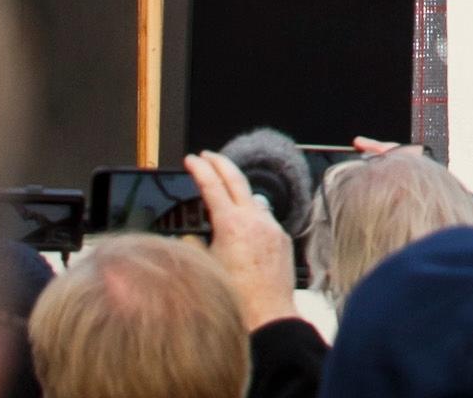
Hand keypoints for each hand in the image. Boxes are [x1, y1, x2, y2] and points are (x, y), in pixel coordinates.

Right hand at [186, 148, 300, 326]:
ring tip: (223, 192)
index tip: (191, 159)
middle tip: (207, 156)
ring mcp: (271, 227)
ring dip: (237, 192)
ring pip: (252, 199)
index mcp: (231, 224)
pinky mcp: (282, 239)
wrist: (267, 316)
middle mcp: (254, 219)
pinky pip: (265, 218)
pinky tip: (243, 227)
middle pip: (236, 179)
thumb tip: (190, 237)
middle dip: (219, 163)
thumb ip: (195, 245)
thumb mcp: (204, 268)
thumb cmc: (235, 298)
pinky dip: (252, 216)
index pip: (212, 185)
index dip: (200, 169)